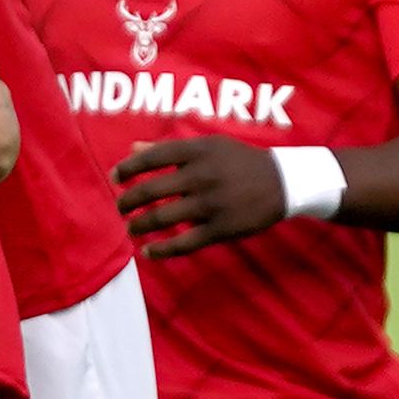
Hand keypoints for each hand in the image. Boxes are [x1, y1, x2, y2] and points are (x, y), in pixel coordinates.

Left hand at [115, 136, 284, 256]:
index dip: (128, 168)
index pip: (152, 157)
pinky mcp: (221, 228)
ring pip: (163, 218)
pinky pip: (183, 243)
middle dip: (127, 201)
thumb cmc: (240, 162)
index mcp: (198, 151)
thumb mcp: (209, 146)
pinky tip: (147, 252)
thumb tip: (133, 148)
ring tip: (131, 228)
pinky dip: (161, 251)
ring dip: (139, 225)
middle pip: (151, 189)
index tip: (115, 178)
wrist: (283, 182)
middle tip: (120, 208)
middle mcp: (202, 175)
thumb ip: (170, 148)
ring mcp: (211, 203)